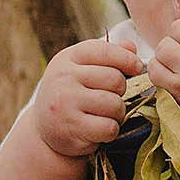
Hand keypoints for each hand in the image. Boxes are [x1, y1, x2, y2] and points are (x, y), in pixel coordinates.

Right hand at [31, 38, 141, 158]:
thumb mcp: (80, 69)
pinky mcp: (72, 128)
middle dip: (122, 91)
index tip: (137, 68)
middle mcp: (63, 78)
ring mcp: (65, 103)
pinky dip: (111, 131)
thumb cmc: (70, 94)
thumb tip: (132, 47)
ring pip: (114, 105)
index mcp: (67, 58)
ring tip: (106, 114)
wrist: (42, 129)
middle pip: (115, 79)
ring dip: (118, 113)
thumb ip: (107, 56)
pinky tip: (99, 129)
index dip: (127, 59)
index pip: (104, 51)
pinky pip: (109, 127)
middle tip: (112, 98)